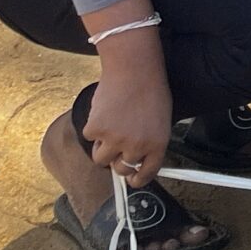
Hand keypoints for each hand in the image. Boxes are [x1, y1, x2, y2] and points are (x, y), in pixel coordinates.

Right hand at [82, 52, 172, 189]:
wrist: (134, 68)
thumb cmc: (150, 89)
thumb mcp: (161, 119)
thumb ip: (150, 140)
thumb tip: (137, 159)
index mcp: (158, 143)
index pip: (147, 173)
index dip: (138, 179)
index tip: (132, 180)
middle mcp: (137, 145)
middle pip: (120, 169)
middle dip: (117, 160)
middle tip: (118, 144)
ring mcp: (115, 139)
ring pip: (101, 158)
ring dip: (102, 147)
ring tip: (110, 124)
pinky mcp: (96, 130)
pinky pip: (89, 138)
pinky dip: (93, 127)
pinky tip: (105, 111)